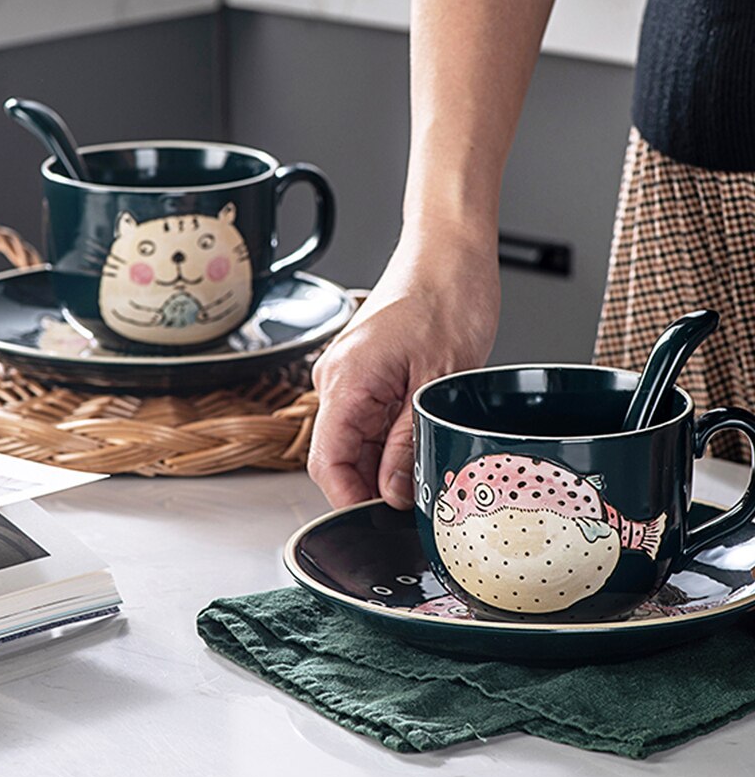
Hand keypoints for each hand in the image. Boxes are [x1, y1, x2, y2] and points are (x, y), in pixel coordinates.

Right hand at [308, 225, 499, 509]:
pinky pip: (373, 422)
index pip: (326, 462)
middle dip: (374, 485)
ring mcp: (352, 376)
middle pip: (341, 456)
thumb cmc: (447, 295)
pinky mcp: (369, 373)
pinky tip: (424, 442)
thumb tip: (393, 491)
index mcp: (346, 380)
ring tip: (429, 466)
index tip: (378, 523)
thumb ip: (409, 441)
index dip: (349, 500)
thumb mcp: (437, 380)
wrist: (450, 252)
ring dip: (388, 463)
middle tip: (419, 501)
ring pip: (359, 442)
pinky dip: (395, 441)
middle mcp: (339, 380)